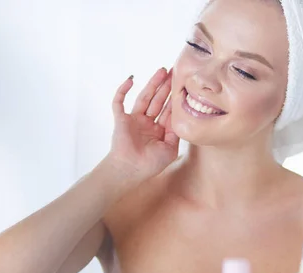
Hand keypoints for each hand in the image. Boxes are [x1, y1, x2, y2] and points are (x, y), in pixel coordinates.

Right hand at [106, 68, 178, 182]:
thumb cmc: (150, 164)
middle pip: (158, 100)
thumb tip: (181, 118)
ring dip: (152, 84)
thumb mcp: (170, 149)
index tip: (183, 84)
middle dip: (166, 86)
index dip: (175, 98)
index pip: (168, 110)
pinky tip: (131, 79)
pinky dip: (123, 90)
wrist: (130, 171)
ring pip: (144, 98)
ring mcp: (134, 120)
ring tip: (162, 71)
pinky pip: (119, 102)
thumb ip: (176, 133)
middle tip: (174, 71)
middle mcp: (147, 123)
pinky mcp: (121, 119)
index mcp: (158, 130)